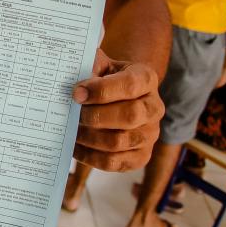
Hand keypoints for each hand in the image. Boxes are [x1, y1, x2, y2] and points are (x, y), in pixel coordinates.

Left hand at [71, 50, 163, 170]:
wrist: (110, 96)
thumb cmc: (101, 77)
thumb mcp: (97, 64)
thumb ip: (88, 66)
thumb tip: (73, 81)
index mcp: (146, 78)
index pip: (130, 85)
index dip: (101, 91)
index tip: (76, 93)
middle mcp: (154, 107)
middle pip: (129, 116)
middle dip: (95, 116)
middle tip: (73, 114)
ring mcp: (150, 134)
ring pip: (119, 142)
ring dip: (89, 137)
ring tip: (71, 129)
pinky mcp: (140, 156)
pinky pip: (114, 163)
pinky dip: (89, 156)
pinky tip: (75, 145)